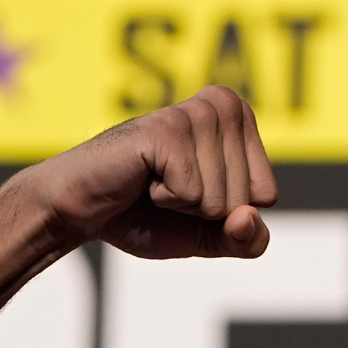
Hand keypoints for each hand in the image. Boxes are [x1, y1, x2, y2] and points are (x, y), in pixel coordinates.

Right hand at [18, 85, 279, 258]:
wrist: (82, 210)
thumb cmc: (146, 214)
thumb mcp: (211, 236)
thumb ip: (247, 240)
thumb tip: (248, 218)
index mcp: (240, 120)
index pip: (266, 195)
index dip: (228, 213)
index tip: (191, 193)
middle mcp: (223, 106)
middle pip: (245, 198)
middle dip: (204, 211)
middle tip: (166, 188)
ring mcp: (195, 113)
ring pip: (221, 198)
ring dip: (183, 204)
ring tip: (154, 180)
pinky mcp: (166, 128)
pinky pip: (193, 192)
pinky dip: (166, 198)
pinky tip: (143, 177)